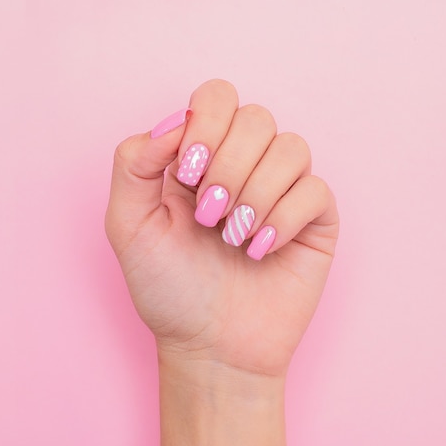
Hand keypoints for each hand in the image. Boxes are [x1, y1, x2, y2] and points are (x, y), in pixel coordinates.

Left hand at [105, 79, 338, 382]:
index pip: (217, 98)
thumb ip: (135, 163)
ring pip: (292, 148)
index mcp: (201, 159)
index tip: (188, 174)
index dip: (207, 125)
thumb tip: (176, 121)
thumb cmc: (169, 291)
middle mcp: (245, 168)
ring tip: (234, 237)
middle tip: (209, 216)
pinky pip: (316, 189)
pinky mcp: (313, 222)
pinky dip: (285, 217)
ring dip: (258, 193)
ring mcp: (283, 193)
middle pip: (257, 117)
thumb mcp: (129, 226)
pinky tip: (261, 250)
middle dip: (230, 167)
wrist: (210, 348)